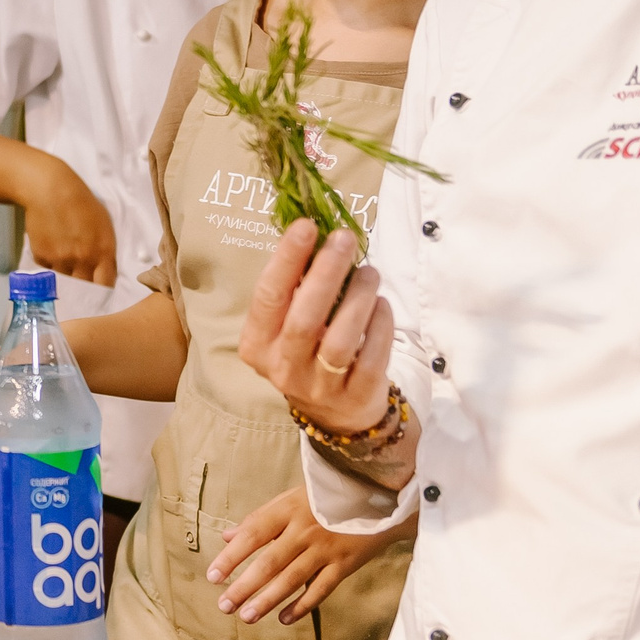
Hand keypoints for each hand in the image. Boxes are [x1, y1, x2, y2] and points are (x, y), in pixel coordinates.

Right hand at [25, 158, 117, 287]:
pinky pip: (47, 272)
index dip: (102, 294)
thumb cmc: (80, 202)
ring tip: (64, 272)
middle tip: (81, 294)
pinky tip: (50, 252)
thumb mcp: (103, 224)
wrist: (49, 189)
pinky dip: (49, 268)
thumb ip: (105, 251)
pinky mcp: (41, 257)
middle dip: (83, 293)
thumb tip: (104, 272)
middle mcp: (83, 259)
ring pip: (64, 284)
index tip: (99, 296)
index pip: (105, 286)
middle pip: (84, 290)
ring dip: (65, 281)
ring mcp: (60, 260)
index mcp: (103, 251)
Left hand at [207, 487, 411, 623]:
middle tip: (224, 606)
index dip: (231, 557)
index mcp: (287, 510)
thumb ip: (259, 518)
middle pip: (270, 562)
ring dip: (268, 600)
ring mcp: (326, 548)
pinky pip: (321, 589)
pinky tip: (284, 618)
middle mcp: (305, 530)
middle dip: (244, 586)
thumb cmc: (325, 497)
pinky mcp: (345, 564)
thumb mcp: (290, 498)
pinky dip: (302, 605)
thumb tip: (227, 536)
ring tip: (246, 616)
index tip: (212, 576)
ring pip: (292, 579)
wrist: (378, 497)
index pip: (253, 534)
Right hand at [238, 219, 392, 433]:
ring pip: (340, 340)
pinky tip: (382, 304)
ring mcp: (319, 387)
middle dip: (326, 274)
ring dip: (358, 299)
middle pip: (304, 319)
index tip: (306, 225)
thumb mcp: (288, 326)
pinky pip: (371, 357)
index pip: (268, 297)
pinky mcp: (355, 396)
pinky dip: (380, 325)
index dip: (286, 260)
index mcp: (257, 345)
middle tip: (344, 239)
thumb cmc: (309, 352)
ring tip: (370, 272)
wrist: (336, 413)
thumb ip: (296, 290)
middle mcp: (282, 368)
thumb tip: (318, 236)